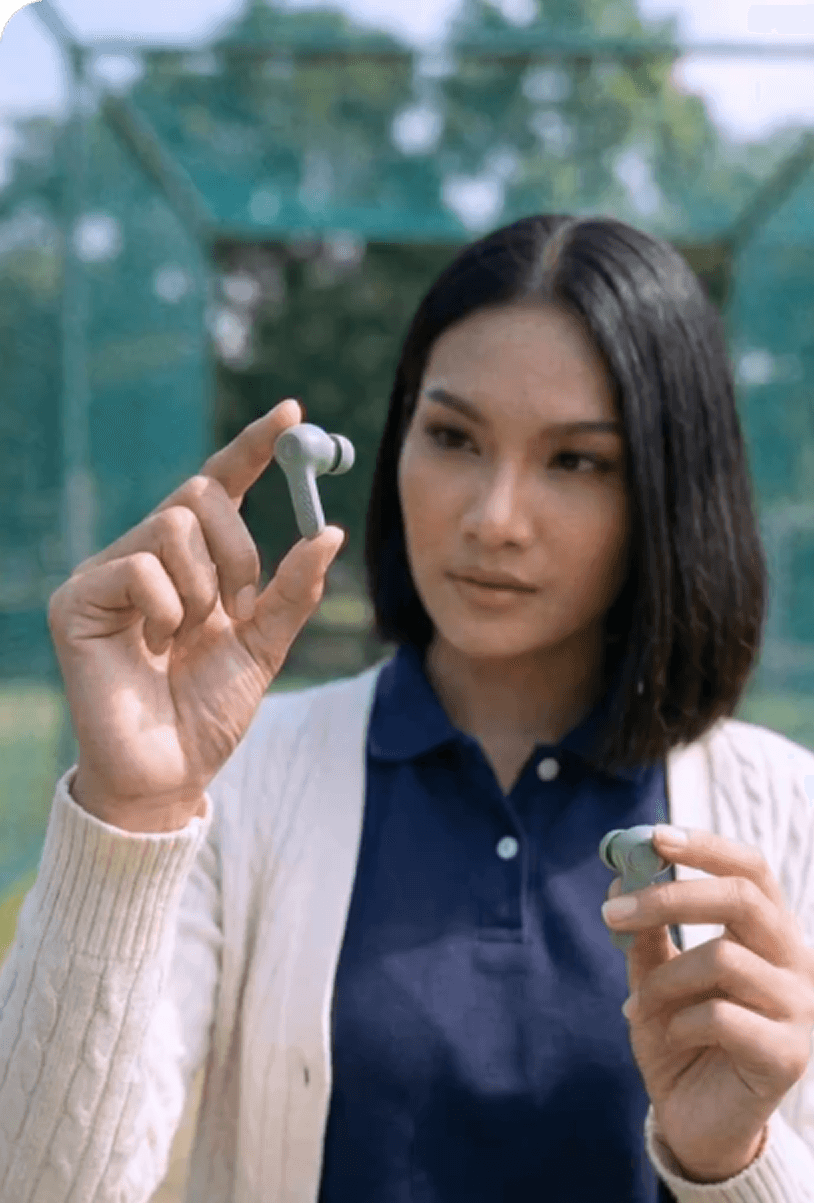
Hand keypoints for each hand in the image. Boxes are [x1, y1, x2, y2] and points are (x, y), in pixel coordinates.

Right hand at [47, 399, 346, 829]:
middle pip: (200, 492)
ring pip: (172, 523)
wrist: (171, 771)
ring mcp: (110, 573)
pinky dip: (166, 607)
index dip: (254, 447)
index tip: (294, 413)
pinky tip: (155, 645)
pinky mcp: (77, 598)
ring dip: (203, 586)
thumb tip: (330, 531)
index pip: (222, 485)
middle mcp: (149, 554)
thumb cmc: (211, 709)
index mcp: (195, 561)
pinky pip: (139, 566)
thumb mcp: (267, 644)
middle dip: (237, 548)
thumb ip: (294, 590)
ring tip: (188, 636)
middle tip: (236, 604)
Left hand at [602, 825, 813, 1182]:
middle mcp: (798, 961)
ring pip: (724, 957)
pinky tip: (674, 1038)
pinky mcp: (789, 1055)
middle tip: (612, 911)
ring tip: (640, 1006)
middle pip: (742, 899)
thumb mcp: (655, 977)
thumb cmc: (681, 1038)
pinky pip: (721, 1015)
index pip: (752, 868)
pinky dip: (680, 1022)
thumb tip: (622, 874)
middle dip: (669, 897)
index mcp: (772, 932)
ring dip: (665, 979)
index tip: (654, 836)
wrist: (697, 1122)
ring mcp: (801, 1009)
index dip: (706, 847)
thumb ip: (647, 931)